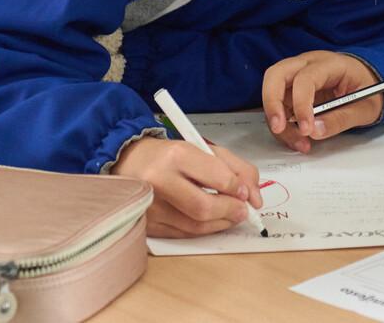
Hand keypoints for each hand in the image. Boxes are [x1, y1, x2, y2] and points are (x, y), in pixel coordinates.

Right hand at [110, 136, 261, 238]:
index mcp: (176, 156)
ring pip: (195, 226)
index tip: (246, 193)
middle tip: (243, 210)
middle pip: (204, 208)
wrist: (129, 161)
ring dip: (221, 223)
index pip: (217, 178)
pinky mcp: (146, 225)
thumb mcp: (205, 149)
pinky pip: (183, 234)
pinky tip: (211, 220)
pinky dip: (203, 229)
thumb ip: (236, 168)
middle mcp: (159, 181)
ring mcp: (150, 206)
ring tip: (230, 214)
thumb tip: (255, 197)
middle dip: (231, 211)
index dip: (238, 189)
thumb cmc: (171, 155)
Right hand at [261, 51, 380, 153]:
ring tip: (300, 142)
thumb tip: (315, 131)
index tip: (306, 129)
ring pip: (272, 91)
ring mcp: (298, 75)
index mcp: (330, 63)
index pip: (306, 78)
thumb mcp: (366, 108)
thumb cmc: (369, 89)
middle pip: (276, 74)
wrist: (370, 82)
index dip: (302, 104)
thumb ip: (342, 118)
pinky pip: (279, 106)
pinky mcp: (293, 90)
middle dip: (273, 103)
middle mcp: (308, 64)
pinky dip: (282, 124)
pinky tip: (299, 138)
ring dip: (278, 120)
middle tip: (279, 128)